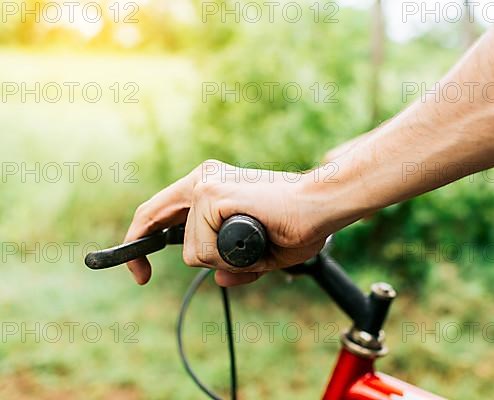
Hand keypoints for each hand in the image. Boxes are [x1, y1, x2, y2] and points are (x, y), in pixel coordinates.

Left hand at [124, 160, 326, 286]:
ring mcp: (205, 186)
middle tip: (139, 275)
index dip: (141, 237)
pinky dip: (229, 257)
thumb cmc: (298, 224)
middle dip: (141, 250)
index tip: (138, 267)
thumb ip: (235, 263)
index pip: (161, 210)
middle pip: (158, 223)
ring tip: (254, 245)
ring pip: (192, 251)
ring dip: (221, 260)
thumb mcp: (260, 252)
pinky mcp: (212, 196)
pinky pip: (205, 250)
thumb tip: (219, 277)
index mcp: (212, 186)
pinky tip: (253, 239)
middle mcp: (203, 180)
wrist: (321, 205)